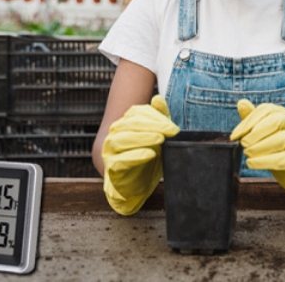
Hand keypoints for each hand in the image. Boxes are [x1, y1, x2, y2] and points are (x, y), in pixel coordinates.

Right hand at [102, 95, 179, 214]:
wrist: (136, 185)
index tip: (174, 128)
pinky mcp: (111, 167)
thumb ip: (159, 118)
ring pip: (122, 139)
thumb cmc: (147, 158)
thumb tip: (157, 99)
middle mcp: (115, 133)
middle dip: (154, 125)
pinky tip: (149, 154)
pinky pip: (120, 160)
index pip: (138, 113)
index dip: (156, 117)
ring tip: (160, 139)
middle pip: (131, 123)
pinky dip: (135, 156)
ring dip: (143, 137)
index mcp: (125, 122)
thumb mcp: (158, 137)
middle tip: (171, 131)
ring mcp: (110, 150)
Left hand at [230, 99, 284, 209]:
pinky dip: (265, 161)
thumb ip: (255, 118)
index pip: (266, 110)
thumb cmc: (284, 148)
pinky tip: (252, 163)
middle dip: (256, 132)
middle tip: (243, 144)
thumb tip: (241, 103)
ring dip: (260, 147)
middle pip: (277, 121)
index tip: (235, 135)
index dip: (248, 122)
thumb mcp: (269, 131)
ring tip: (247, 154)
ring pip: (282, 140)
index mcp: (284, 115)